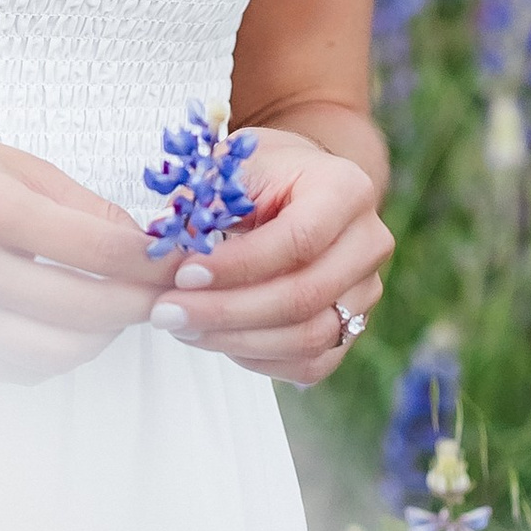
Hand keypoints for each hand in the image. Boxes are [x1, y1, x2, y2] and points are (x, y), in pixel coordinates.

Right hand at [0, 122, 160, 383]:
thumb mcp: (13, 161)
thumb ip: (82, 206)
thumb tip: (145, 248)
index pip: (98, 253)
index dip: (154, 263)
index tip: (183, 261)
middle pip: (86, 312)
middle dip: (141, 305)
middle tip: (164, 293)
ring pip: (58, 354)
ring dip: (103, 337)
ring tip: (117, 309)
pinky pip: (19, 367)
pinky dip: (58, 352)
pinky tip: (67, 323)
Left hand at [145, 129, 389, 388]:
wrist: (294, 188)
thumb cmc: (258, 174)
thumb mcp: (232, 167)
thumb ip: (204, 204)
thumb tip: (162, 250)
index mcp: (346, 189)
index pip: (299, 240)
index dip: (238, 265)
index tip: (183, 273)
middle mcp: (368, 241)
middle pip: (305, 296)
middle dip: (227, 311)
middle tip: (168, 311)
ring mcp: (366, 289)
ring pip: (309, 338)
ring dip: (236, 340)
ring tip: (182, 325)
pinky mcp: (352, 326)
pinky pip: (310, 363)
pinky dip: (258, 360)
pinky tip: (215, 338)